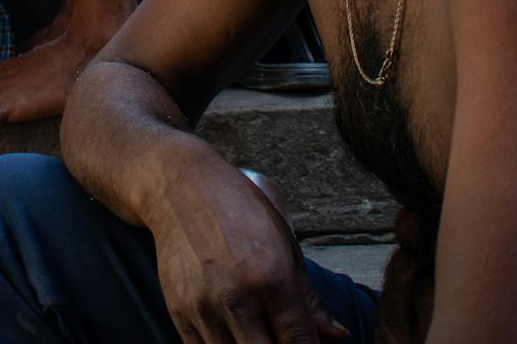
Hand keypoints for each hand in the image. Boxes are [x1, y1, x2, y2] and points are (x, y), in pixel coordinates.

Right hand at [150, 164, 346, 342]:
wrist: (181, 188)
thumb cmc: (239, 210)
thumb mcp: (285, 244)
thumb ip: (309, 298)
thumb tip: (338, 336)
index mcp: (271, 277)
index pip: (300, 342)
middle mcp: (237, 296)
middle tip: (284, 338)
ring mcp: (204, 307)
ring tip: (259, 334)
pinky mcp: (178, 311)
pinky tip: (234, 335)